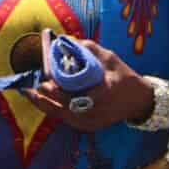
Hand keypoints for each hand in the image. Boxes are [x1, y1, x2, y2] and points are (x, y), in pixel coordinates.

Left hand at [22, 30, 154, 131]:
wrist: (139, 101)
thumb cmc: (125, 77)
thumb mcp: (110, 58)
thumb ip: (89, 49)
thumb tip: (68, 41)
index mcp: (101, 95)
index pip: (72, 96)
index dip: (55, 90)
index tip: (43, 80)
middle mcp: (94, 112)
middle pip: (61, 108)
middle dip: (43, 98)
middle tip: (29, 88)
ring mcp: (91, 122)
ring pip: (61, 116)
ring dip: (45, 105)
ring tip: (30, 94)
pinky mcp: (88, 126)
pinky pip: (66, 118)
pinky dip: (54, 109)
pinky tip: (44, 101)